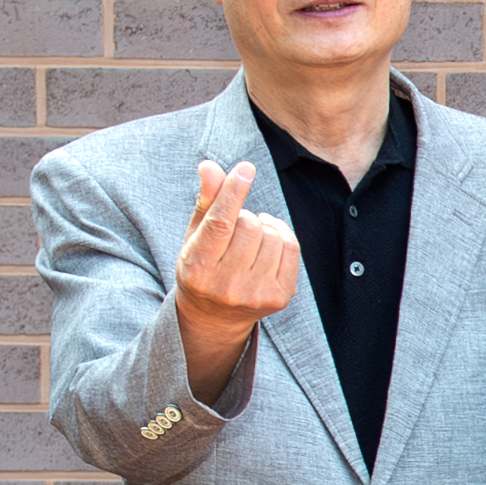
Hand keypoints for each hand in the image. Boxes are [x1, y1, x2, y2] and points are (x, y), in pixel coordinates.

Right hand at [170, 157, 299, 405]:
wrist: (215, 318)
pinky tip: (267, 241)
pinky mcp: (279, 298)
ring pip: (272, 235)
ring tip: (249, 239)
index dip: (233, 193)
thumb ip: (205, 201)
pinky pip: (291, 248)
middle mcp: (226, 286)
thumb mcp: (194, 237)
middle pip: (249, 226)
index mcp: (198, 268)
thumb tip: (210, 166)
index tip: (245, 169)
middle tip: (235, 228)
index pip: (220, 225)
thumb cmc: (202, 267)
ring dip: (263, 227)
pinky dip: (281, 235)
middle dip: (245, 217)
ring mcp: (255, 295)